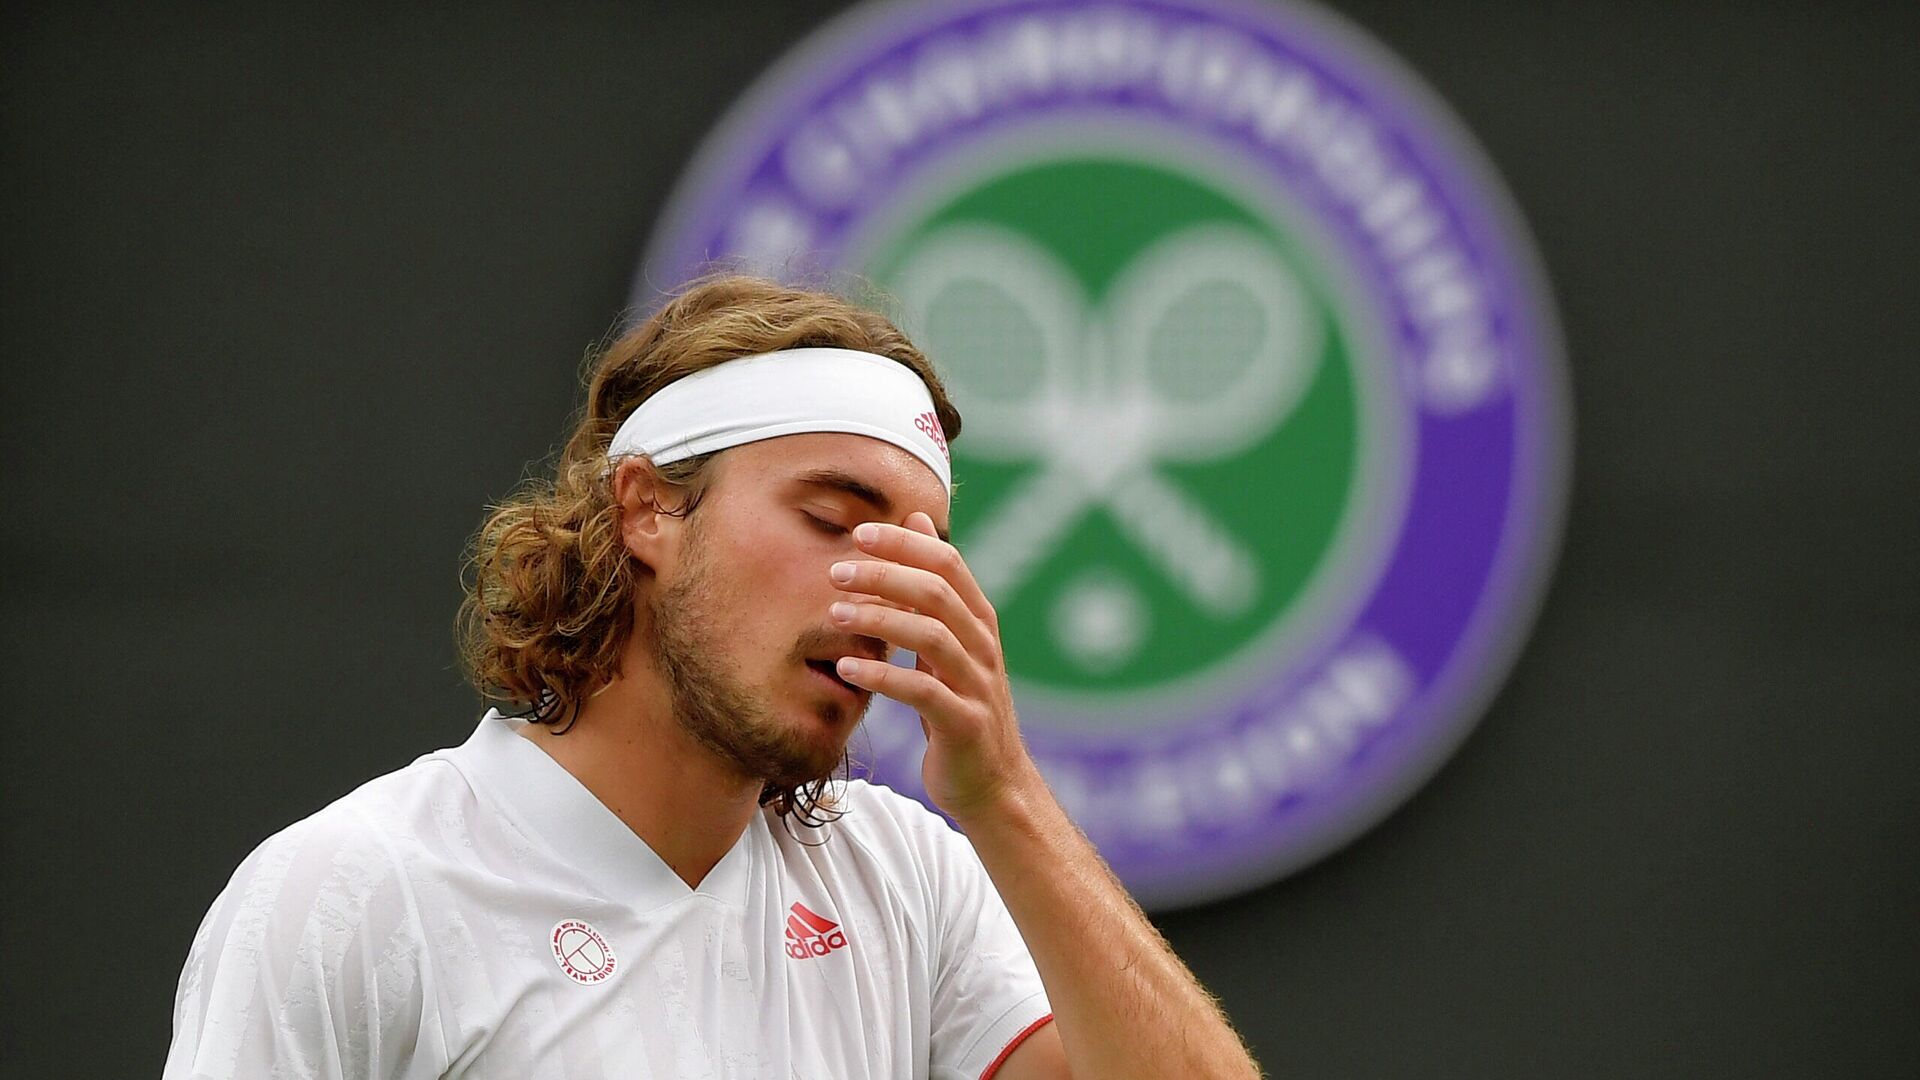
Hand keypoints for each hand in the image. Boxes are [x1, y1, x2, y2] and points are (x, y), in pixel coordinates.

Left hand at [828, 512, 1036, 817]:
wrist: (993, 785)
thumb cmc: (960, 706)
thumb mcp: (949, 641)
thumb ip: (933, 586)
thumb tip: (916, 519)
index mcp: (979, 620)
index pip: (947, 562)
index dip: (905, 542)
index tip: (859, 533)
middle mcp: (983, 646)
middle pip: (936, 592)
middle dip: (883, 575)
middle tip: (836, 572)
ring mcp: (977, 685)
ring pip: (930, 635)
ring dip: (878, 619)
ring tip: (835, 615)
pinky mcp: (965, 723)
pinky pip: (923, 691)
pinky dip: (883, 676)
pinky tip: (847, 667)